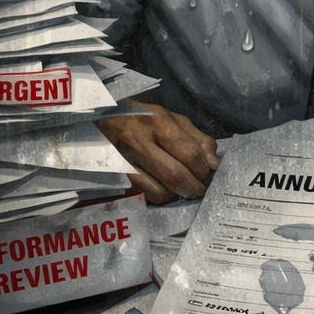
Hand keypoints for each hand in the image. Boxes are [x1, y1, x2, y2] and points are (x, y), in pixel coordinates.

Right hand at [98, 101, 218, 203]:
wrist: (100, 118)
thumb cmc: (141, 117)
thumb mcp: (170, 117)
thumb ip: (196, 137)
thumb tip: (214, 162)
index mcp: (158, 121)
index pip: (190, 152)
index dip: (204, 168)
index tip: (209, 172)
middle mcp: (140, 140)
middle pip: (176, 174)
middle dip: (195, 186)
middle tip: (201, 187)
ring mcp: (126, 160)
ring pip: (162, 190)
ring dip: (179, 193)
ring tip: (185, 188)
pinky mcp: (118, 176)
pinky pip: (147, 194)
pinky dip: (163, 196)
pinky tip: (167, 188)